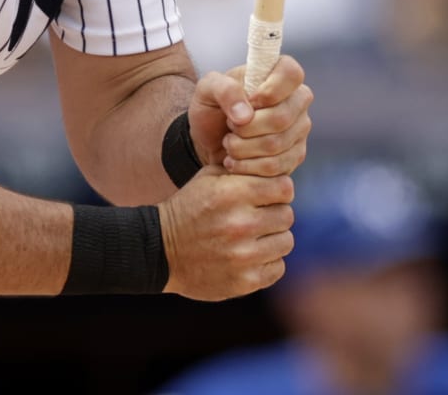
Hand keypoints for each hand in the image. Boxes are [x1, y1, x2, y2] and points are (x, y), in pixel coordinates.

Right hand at [158, 168, 294, 300]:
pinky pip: (277, 268)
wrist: (160, 251)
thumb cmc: (190, 208)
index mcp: (232, 194)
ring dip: (273, 239)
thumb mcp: (209, 178)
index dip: (278, 190)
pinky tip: (249, 256)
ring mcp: (243, 256)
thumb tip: (276, 166)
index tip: (267, 195)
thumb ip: (244, 169)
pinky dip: (267, 262)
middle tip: (258, 217)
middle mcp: (240, 224)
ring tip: (254, 237)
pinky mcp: (244, 281)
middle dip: (274, 214)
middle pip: (287, 216)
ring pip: (285, 242)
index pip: (285, 188)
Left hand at [188, 55, 312, 177]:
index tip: (249, 101)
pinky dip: (248, 166)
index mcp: (278, 74)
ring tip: (229, 143)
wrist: (209, 141)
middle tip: (230, 125)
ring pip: (276, 145)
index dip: (270, 91)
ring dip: (243, 148)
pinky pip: (275, 166)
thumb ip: (224, 90)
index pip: (291, 74)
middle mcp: (296, 100)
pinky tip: (235, 161)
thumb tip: (245, 115)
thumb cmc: (212, 108)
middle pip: (282, 117)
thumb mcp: (207, 89)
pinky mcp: (295, 155)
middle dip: (246, 127)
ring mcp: (299, 129)